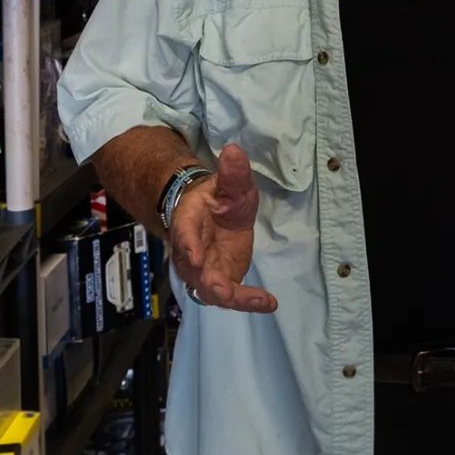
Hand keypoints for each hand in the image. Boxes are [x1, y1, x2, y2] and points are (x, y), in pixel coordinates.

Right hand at [168, 144, 277, 313]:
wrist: (216, 215)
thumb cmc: (220, 199)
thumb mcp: (232, 185)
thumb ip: (233, 174)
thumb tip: (234, 151)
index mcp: (188, 223)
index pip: (184, 235)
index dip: (188, 245)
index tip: (195, 256)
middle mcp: (191, 252)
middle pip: (194, 272)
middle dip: (209, 283)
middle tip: (223, 290)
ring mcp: (204, 270)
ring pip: (211, 290)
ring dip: (230, 297)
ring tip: (257, 301)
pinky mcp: (221, 281)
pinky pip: (232, 297)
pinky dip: (249, 302)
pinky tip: (270, 303)